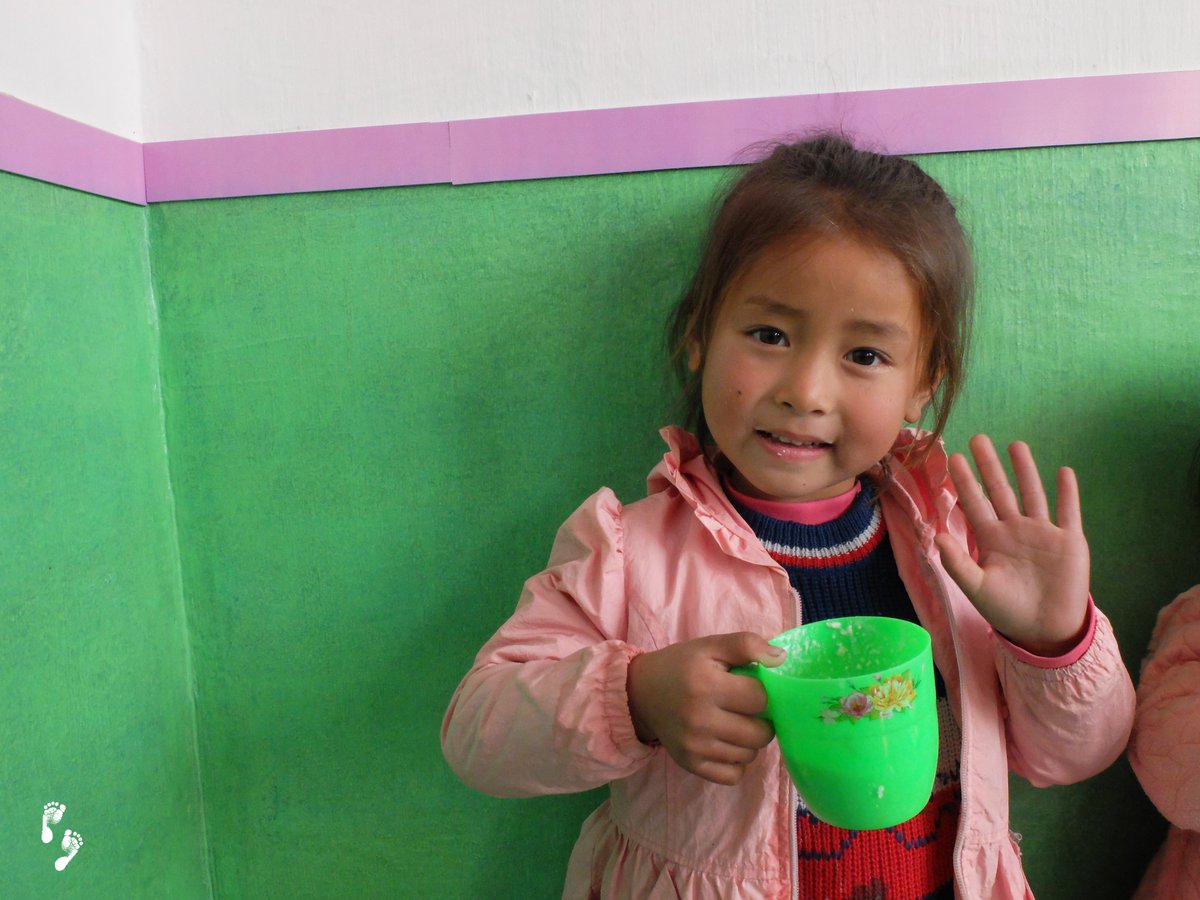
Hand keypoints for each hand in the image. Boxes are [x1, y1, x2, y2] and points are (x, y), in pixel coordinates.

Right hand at [627, 632, 783, 784]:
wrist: (639, 693)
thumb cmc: (681, 666)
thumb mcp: (710, 646)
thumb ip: (746, 645)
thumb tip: (781, 659)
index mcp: (706, 686)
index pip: (761, 699)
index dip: (761, 693)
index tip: (749, 688)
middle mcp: (700, 720)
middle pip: (760, 734)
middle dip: (761, 720)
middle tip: (745, 709)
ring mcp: (694, 747)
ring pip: (749, 755)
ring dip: (749, 741)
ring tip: (734, 724)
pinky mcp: (690, 765)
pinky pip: (733, 776)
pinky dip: (736, 762)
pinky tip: (726, 743)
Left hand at [934, 434, 1089, 656]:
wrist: (1044, 630)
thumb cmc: (1007, 610)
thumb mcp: (977, 588)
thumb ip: (957, 563)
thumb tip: (936, 535)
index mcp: (992, 539)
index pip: (975, 503)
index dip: (965, 482)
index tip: (954, 458)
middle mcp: (1015, 529)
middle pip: (1001, 490)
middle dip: (990, 466)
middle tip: (978, 439)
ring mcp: (1043, 533)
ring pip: (1033, 493)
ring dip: (1026, 470)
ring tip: (1016, 445)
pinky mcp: (1069, 541)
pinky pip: (1068, 512)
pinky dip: (1067, 493)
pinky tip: (1064, 472)